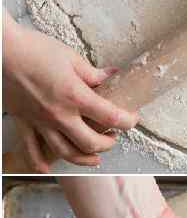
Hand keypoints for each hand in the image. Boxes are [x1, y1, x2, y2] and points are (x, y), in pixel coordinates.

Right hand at [2, 13, 135, 171]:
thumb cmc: (33, 49)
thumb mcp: (70, 58)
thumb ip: (93, 73)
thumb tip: (112, 76)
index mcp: (75, 96)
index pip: (111, 117)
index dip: (128, 121)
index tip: (131, 118)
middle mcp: (59, 115)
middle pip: (91, 143)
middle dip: (108, 144)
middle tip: (113, 137)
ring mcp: (40, 122)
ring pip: (66, 152)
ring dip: (85, 159)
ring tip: (95, 157)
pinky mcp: (24, 122)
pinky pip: (31, 149)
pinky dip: (39, 163)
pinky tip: (48, 168)